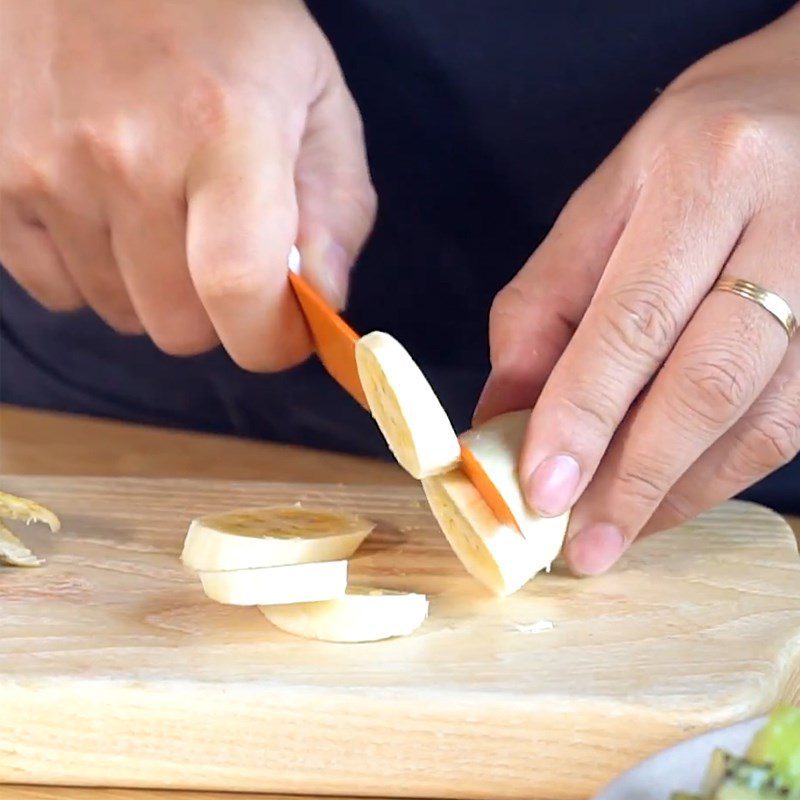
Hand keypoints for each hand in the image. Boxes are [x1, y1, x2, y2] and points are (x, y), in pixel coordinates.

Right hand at [0, 0, 374, 368]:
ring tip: (166, 214)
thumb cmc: (230, 28)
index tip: (284, 334)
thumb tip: (322, 300)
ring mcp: (45, 169)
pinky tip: (110, 213)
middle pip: (178, 326)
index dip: (270, 341)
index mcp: (226, 133)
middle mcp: (126, 156)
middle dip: (218, 314)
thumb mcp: (318, 101)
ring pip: (120, 314)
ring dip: (156, 291)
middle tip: (226, 255)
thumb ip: (336, 211)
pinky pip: (55, 290)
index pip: (239, 290)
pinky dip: (93, 274)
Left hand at [475, 5, 799, 574]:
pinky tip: (674, 495)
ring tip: (621, 533)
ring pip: (764, 417)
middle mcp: (789, 221)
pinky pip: (793, 421)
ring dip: (682, 491)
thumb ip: (543, 311)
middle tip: (583, 546)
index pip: (633, 319)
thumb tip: (501, 417)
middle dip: (636, 479)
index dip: (584, 416)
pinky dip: (725, 473)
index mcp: (706, 174)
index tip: (541, 491)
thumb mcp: (602, 207)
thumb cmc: (690, 154)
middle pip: (708, 381)